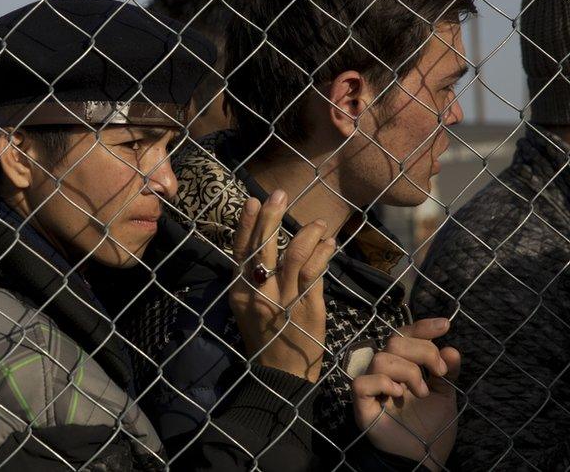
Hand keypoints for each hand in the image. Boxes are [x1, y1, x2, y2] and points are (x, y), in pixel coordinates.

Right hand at [229, 189, 334, 381]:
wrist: (281, 375)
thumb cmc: (266, 338)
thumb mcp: (248, 308)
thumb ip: (252, 281)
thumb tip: (264, 246)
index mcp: (239, 292)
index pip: (240, 250)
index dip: (246, 223)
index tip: (252, 200)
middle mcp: (258, 293)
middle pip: (264, 247)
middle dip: (272, 216)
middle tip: (280, 194)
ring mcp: (284, 300)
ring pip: (294, 254)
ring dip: (307, 233)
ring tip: (319, 223)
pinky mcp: (307, 307)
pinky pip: (316, 271)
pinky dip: (324, 252)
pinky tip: (330, 243)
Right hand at [352, 318, 458, 470]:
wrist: (424, 460)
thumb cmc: (431, 429)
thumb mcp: (446, 397)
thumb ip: (447, 373)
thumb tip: (451, 349)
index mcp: (405, 368)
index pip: (406, 337)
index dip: (422, 327)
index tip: (446, 325)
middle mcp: (386, 374)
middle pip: (394, 341)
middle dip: (423, 352)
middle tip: (439, 374)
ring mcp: (373, 389)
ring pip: (381, 358)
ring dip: (408, 372)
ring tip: (422, 392)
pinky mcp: (362, 405)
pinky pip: (362, 382)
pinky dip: (382, 383)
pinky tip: (398, 394)